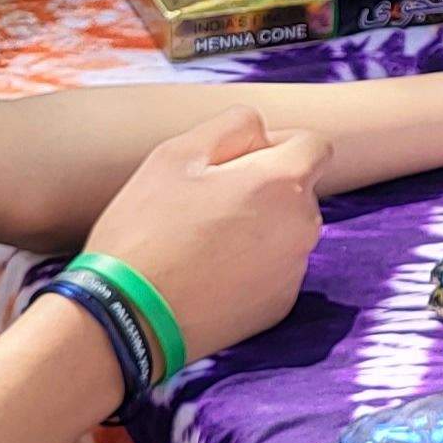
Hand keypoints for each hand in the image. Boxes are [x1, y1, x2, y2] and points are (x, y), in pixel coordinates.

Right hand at [77, 107, 329, 363]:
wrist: (129, 316)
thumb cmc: (147, 229)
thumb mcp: (175, 155)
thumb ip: (232, 126)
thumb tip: (262, 130)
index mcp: (285, 183)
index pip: (313, 145)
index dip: (276, 143)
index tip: (237, 160)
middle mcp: (304, 228)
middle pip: (297, 190)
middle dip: (264, 186)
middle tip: (205, 202)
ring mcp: (294, 271)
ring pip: (285, 231)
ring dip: (258, 226)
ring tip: (200, 240)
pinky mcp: (279, 306)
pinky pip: (274, 270)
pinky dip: (251, 265)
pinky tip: (207, 273)